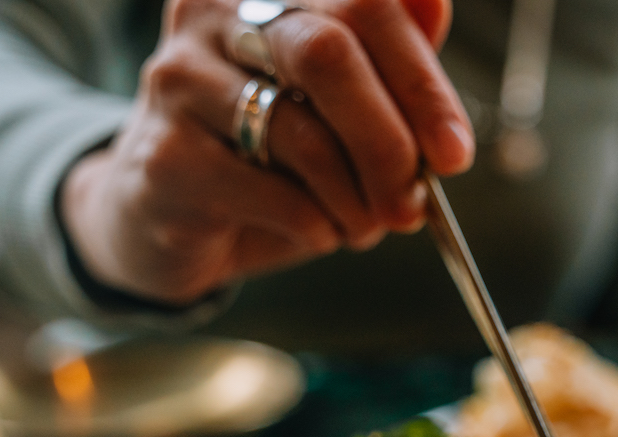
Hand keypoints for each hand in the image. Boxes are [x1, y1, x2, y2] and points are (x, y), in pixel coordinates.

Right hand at [61, 0, 473, 305]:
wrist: (164, 219)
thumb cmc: (264, 156)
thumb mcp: (336, 105)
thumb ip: (384, 54)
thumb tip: (435, 3)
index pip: (364, 5)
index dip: (420, 81)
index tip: (453, 152)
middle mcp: (211, 13)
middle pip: (329, 54)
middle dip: (389, 143)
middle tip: (412, 203)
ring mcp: (178, 80)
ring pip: (304, 134)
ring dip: (356, 200)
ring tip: (364, 226)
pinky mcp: (165, 156)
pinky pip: (274, 195)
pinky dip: (317, 227)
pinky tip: (317, 232)